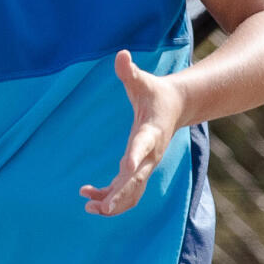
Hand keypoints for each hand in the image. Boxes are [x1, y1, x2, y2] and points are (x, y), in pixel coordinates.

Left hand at [81, 51, 186, 215]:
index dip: (135, 156)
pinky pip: (125, 190)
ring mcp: (145, 165)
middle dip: (120, 196)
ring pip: (132, 193)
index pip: (143, 146)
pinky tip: (87, 196)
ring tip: (89, 208)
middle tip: (101, 209)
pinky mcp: (138, 170)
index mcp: (151, 133)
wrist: (176, 106)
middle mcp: (150, 154)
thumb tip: (121, 54)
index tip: (126, 167)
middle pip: (137, 181)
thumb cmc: (156, 92)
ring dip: (113, 204)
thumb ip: (130, 72)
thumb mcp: (143, 80)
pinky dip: (108, 196)